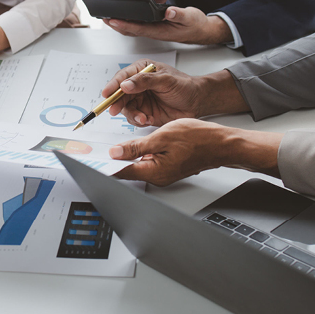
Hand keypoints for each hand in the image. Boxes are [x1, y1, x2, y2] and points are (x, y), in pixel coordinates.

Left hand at [104, 7, 233, 44]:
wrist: (199, 30)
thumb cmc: (194, 25)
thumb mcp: (190, 18)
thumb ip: (179, 15)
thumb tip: (169, 12)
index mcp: (159, 30)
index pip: (138, 28)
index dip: (124, 24)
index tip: (112, 20)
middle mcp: (152, 30)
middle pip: (129, 28)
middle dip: (115, 23)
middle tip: (101, 16)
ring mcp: (151, 28)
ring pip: (130, 25)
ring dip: (117, 20)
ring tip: (104, 13)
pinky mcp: (152, 24)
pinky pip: (135, 22)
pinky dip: (124, 17)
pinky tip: (117, 12)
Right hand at [104, 60, 250, 126]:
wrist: (197, 102)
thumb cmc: (185, 86)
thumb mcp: (166, 80)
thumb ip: (145, 81)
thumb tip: (125, 84)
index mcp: (142, 70)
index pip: (122, 77)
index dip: (112, 85)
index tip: (106, 94)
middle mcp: (138, 85)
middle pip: (120, 94)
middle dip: (117, 103)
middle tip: (114, 110)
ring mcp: (140, 99)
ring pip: (125, 108)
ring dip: (132, 114)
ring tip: (143, 118)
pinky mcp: (144, 112)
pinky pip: (134, 118)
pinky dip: (139, 121)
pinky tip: (148, 120)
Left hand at [109, 118, 282, 185]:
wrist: (222, 144)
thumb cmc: (199, 139)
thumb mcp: (161, 136)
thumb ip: (136, 146)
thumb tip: (116, 152)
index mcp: (153, 171)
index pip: (121, 172)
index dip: (105, 165)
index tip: (92, 160)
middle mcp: (157, 177)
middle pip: (127, 170)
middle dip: (114, 159)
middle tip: (100, 150)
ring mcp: (163, 174)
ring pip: (138, 165)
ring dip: (128, 156)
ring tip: (117, 146)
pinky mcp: (168, 168)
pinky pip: (148, 162)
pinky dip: (140, 154)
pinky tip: (138, 145)